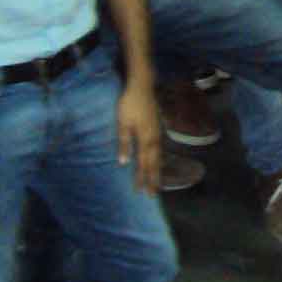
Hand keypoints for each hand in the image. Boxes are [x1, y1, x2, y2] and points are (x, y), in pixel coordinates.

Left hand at [115, 80, 162, 195]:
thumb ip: (124, 143)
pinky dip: (159, 158)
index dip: (142, 178)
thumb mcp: (122, 123)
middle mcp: (154, 138)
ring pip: (159, 156)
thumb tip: (124, 162)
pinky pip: (159, 148)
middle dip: (153, 179)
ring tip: (158, 182)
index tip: (140, 191)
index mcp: (145, 139)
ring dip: (158, 170)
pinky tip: (158, 160)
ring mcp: (157, 132)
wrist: (142, 86)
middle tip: (153, 194)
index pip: (144, 163)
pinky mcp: (157, 127)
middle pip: (154, 162)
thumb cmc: (129, 104)